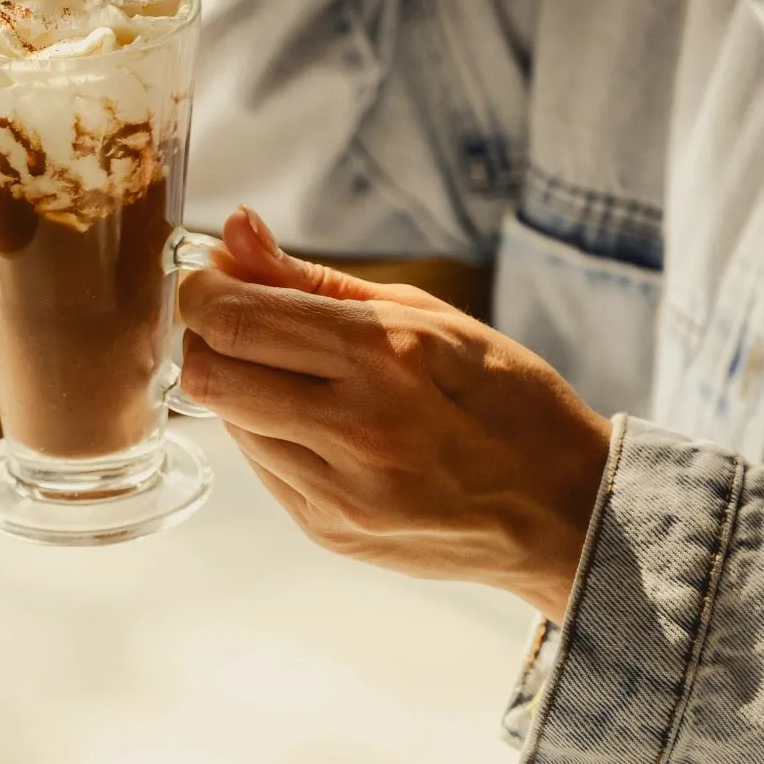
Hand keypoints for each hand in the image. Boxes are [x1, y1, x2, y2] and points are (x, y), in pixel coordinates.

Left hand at [177, 208, 610, 619]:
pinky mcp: (327, 531)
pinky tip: (313, 420)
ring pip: (228, 422)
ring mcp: (338, 492)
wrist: (563, 512)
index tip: (207, 278)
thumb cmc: (507, 399)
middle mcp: (355, 429)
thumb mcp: (429, 317)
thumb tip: (235, 232)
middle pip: (209, 375)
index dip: (200, 291)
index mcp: (385, 358)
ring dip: (235, 386)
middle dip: (201, 337)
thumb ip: (315, 280)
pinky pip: (260, 466)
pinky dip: (266, 432)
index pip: (237, 320)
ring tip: (287, 372)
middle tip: (229, 319)